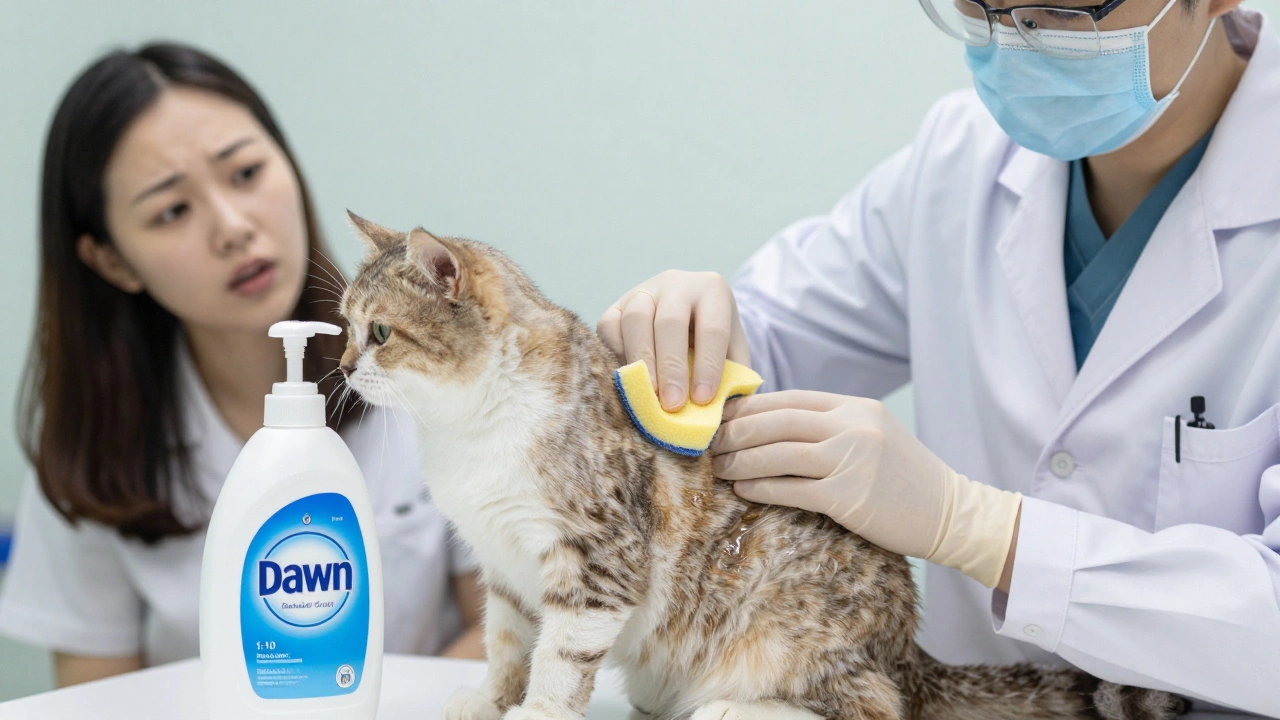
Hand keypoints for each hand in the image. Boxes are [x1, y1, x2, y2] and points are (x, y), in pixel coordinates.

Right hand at [597, 270, 749, 411]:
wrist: (687, 320)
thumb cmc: (713, 346)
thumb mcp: (732, 356)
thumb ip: (731, 380)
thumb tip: (720, 415)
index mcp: (713, 290)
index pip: (713, 328)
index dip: (708, 366)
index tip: (702, 400)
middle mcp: (677, 283)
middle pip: (670, 322)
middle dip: (671, 367)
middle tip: (672, 405)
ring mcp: (643, 291)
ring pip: (636, 320)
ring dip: (642, 362)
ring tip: (648, 396)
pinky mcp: (617, 305)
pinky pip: (609, 326)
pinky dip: (616, 354)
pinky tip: (629, 378)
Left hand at [711, 390, 1021, 587]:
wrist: (950, 512)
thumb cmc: (904, 478)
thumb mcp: (873, 434)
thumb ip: (831, 425)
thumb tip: (773, 426)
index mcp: (856, 407)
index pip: (790, 399)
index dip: (750, 407)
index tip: (721, 416)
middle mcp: (852, 427)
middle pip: (777, 421)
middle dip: (736, 431)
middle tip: (708, 442)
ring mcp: (851, 461)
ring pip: (779, 453)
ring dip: (741, 460)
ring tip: (717, 467)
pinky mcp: (848, 497)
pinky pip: (792, 489)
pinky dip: (761, 488)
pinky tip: (742, 489)